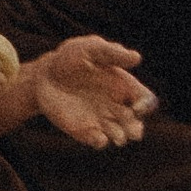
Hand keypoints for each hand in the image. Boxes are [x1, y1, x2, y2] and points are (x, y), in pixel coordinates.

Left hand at [31, 35, 153, 149]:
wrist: (44, 75)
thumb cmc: (70, 57)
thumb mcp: (91, 48)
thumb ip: (112, 53)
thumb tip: (137, 57)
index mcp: (123, 86)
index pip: (145, 100)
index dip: (146, 105)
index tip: (137, 107)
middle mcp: (116, 105)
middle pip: (136, 123)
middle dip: (136, 129)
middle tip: (133, 132)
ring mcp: (101, 120)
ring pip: (121, 136)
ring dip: (122, 138)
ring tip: (118, 137)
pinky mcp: (85, 130)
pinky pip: (99, 141)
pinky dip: (101, 142)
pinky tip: (98, 137)